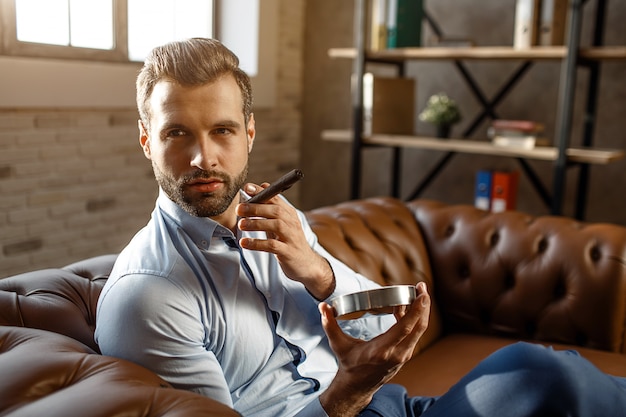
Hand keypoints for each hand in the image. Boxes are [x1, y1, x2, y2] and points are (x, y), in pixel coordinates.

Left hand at [236, 183, 334, 299]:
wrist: (306, 264)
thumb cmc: (290, 241)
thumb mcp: (283, 223)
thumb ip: (272, 207)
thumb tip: (263, 185)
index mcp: (290, 214)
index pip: (276, 199)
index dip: (262, 192)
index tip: (247, 188)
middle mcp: (292, 223)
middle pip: (276, 211)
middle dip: (256, 208)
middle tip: (239, 209)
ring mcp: (291, 237)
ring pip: (275, 226)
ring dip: (256, 224)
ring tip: (241, 225)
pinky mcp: (288, 252)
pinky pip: (272, 245)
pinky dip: (257, 243)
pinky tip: (244, 243)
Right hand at [318, 282, 430, 416]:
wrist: (357, 386)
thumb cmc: (348, 364)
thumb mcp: (338, 344)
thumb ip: (329, 324)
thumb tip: (323, 306)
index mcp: (382, 350)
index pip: (405, 328)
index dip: (416, 310)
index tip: (420, 293)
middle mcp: (397, 353)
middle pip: (419, 327)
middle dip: (423, 305)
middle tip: (422, 286)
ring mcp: (404, 355)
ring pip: (420, 330)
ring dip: (421, 310)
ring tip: (418, 292)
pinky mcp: (405, 354)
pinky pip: (414, 333)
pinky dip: (414, 318)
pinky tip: (406, 307)